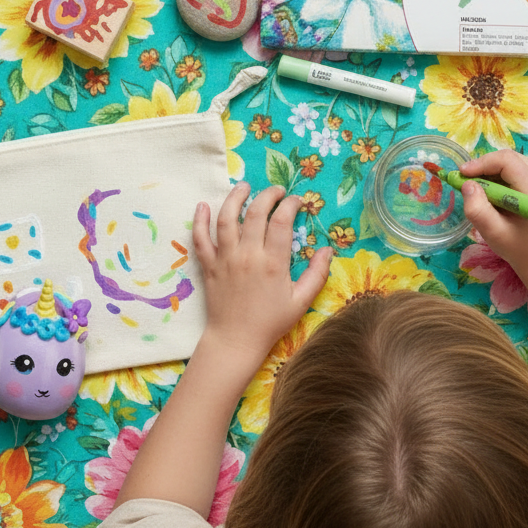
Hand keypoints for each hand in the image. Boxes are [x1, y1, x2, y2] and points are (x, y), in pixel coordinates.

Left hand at [192, 182, 331, 384]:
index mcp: (273, 263)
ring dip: (235, 198)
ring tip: (244, 187)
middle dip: (268, 195)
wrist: (235, 341)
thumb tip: (328, 250)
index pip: (282, 221)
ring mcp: (225, 259)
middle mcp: (248, 256)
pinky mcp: (209, 266)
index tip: (297, 201)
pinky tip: (203, 206)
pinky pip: (200, 238)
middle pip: (256, 213)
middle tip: (276, 190)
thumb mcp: (301, 301)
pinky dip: (200, 220)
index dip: (291, 205)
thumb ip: (317, 274)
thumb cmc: (270, 322)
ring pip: (227, 219)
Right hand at [459, 149, 527, 283]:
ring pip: (510, 161)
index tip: (462, 174)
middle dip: (484, 166)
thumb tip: (467, 184)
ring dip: (490, 171)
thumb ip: (478, 209)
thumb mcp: (493, 233)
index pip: (507, 160)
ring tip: (478, 189)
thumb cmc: (517, 247)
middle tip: (466, 182)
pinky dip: (498, 175)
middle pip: (508, 157)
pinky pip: (515, 167)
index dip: (482, 163)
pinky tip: (492, 191)